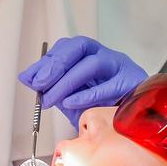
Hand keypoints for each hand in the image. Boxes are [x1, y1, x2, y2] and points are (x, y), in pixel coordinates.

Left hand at [19, 36, 147, 126]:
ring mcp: (121, 67)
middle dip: (56, 64)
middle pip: (80, 46)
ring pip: (93, 63)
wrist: (138, 119)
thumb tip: (27, 78)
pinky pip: (109, 86)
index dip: (47, 60)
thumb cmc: (105, 105)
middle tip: (39, 84)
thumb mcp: (74, 95)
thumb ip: (53, 86)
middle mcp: (106, 55)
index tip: (30, 77)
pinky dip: (87, 95)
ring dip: (67, 82)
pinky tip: (71, 103)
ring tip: (51, 98)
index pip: (67, 47)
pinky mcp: (132, 83)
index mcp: (91, 54)